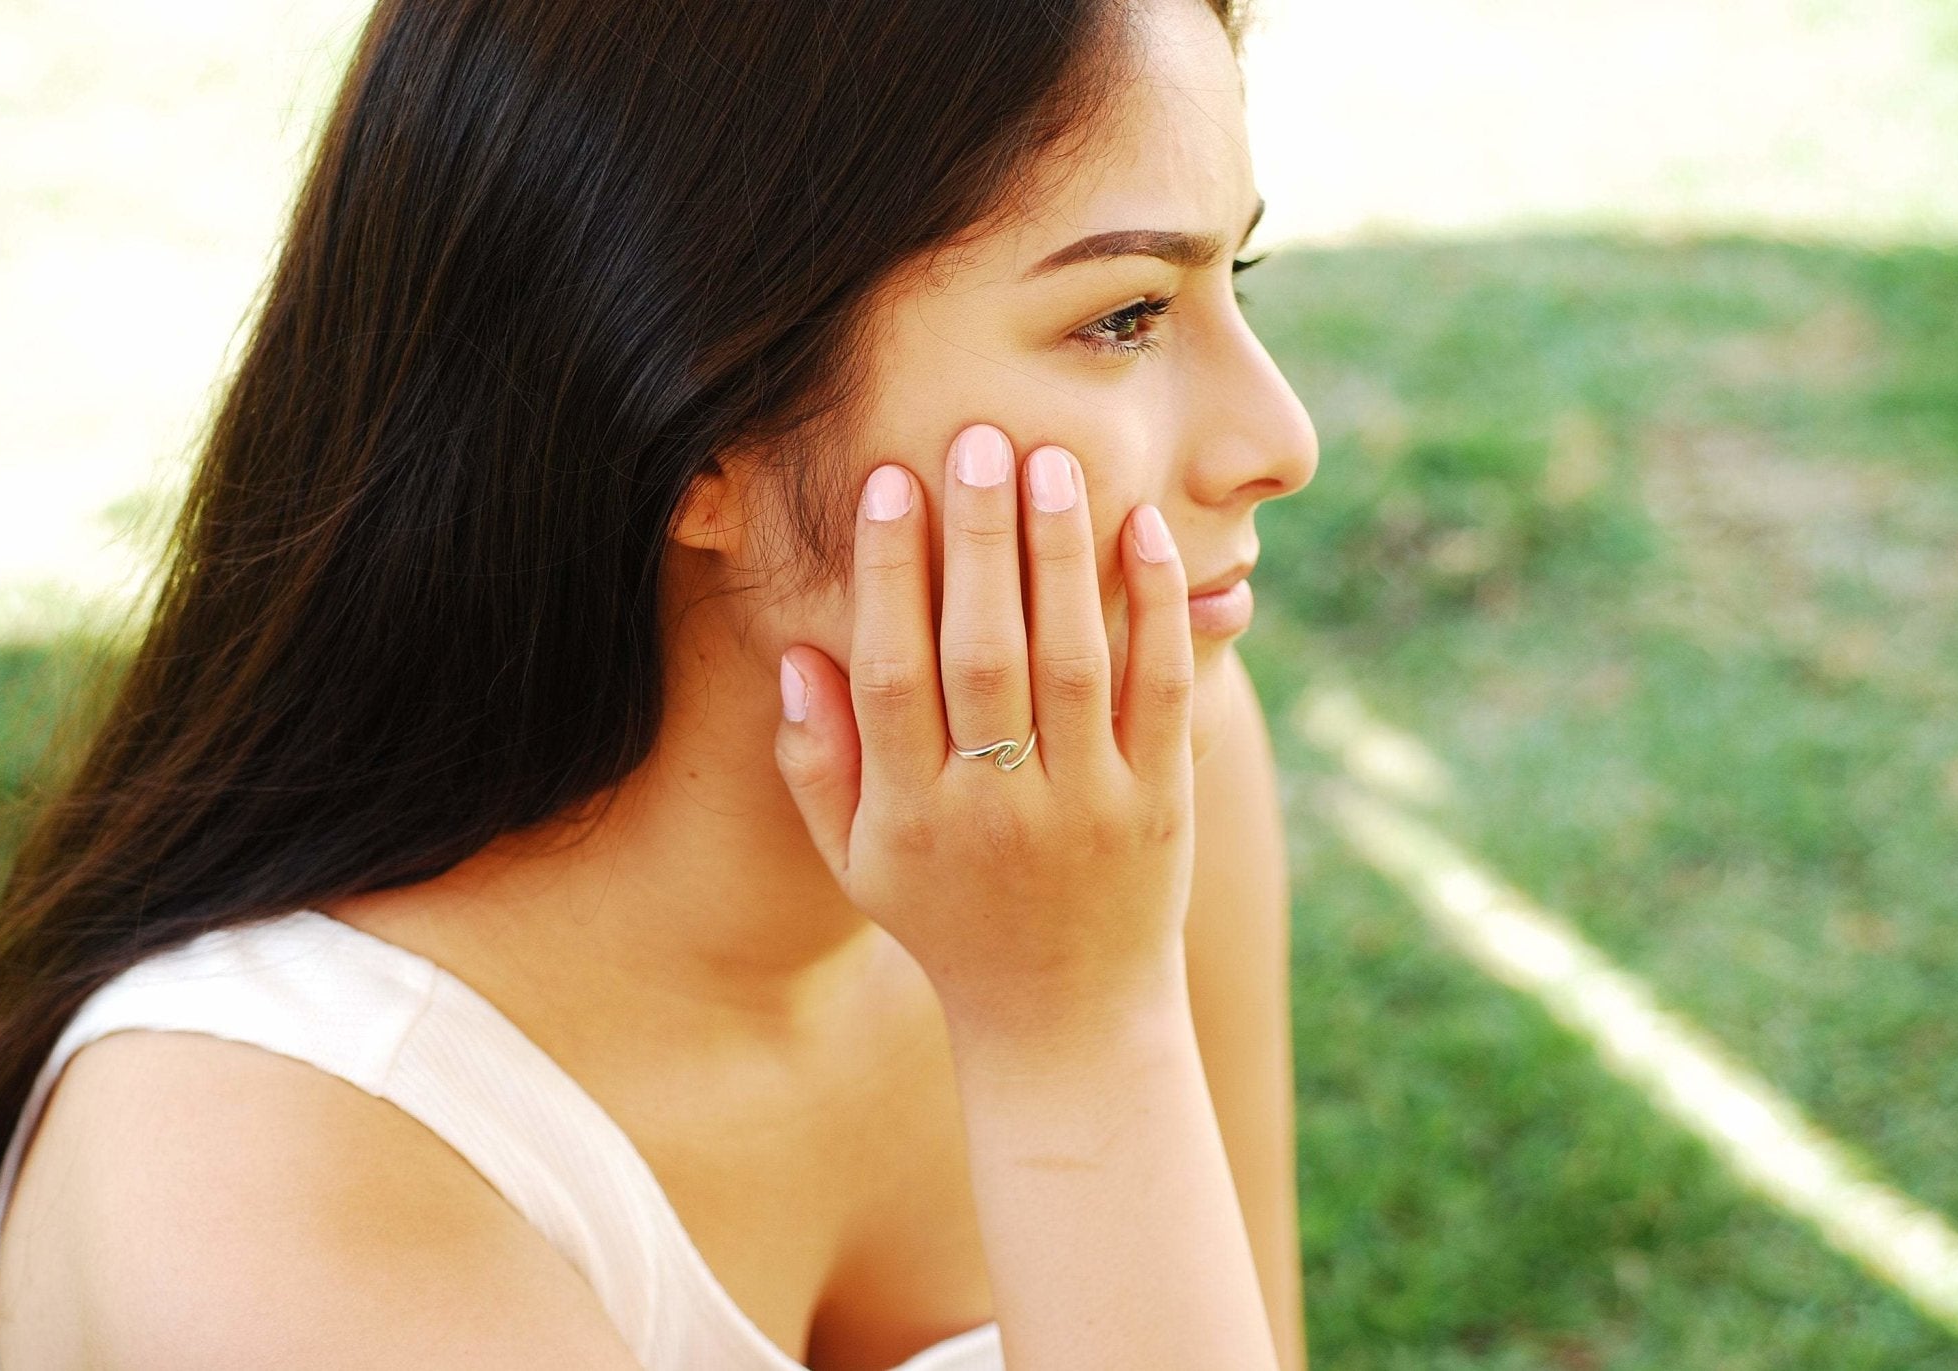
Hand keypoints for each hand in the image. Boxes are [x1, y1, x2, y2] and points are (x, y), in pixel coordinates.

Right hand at [773, 422, 1196, 1040]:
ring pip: (1072, 663)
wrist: (1066, 1021)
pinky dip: (1156, 610)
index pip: (893, 675)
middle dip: (978, 541)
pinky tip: (1143, 531)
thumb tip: (797, 655)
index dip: (889, 576)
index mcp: (911, 817)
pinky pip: (1159, 693)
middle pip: (983, 655)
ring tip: (1050, 461)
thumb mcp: (859, 863)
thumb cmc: (947, 924)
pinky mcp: (1160, 802)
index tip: (891, 484)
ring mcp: (1086, 805)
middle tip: (977, 440)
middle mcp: (996, 808)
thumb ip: (817, 764)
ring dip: (1061, 555)